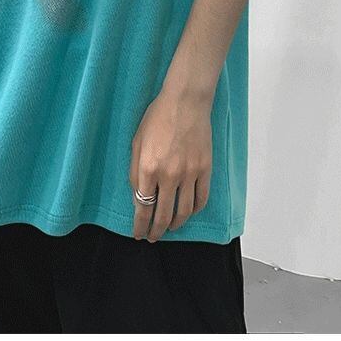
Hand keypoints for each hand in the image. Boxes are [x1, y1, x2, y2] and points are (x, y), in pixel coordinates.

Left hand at [129, 74, 213, 241]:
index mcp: (148, 168)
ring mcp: (189, 174)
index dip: (140, 225)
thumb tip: (138, 195)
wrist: (185, 102)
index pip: (143, 207)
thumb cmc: (157, 118)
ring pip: (184, 211)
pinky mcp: (205, 169)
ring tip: (170, 228)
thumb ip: (136, 170)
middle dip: (156, 230)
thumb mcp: (137, 142)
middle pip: (163, 214)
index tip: (138, 233)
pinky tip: (188, 212)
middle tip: (153, 237)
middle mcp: (169, 175)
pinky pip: (201, 198)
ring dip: (175, 224)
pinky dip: (194, 210)